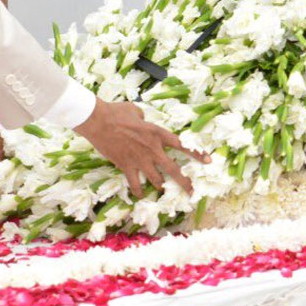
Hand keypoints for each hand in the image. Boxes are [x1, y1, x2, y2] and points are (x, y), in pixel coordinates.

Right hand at [75, 99, 208, 197]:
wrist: (98, 121)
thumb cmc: (116, 112)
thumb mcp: (135, 110)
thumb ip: (144, 118)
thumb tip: (143, 121)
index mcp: (158, 133)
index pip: (182, 145)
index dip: (196, 154)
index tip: (208, 161)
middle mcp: (153, 149)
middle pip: (174, 170)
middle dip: (185, 182)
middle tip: (192, 192)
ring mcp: (140, 160)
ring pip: (156, 180)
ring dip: (160, 185)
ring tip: (162, 188)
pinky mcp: (126, 166)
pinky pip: (135, 184)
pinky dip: (138, 191)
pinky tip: (140, 195)